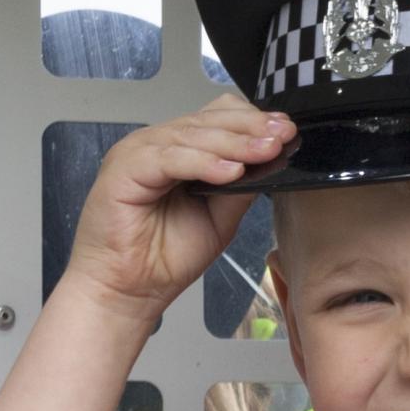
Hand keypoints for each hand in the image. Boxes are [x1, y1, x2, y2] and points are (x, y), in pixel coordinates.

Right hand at [65, 106, 296, 326]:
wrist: (127, 292)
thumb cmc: (162, 260)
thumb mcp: (219, 218)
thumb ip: (240, 187)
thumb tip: (272, 159)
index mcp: (177, 150)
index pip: (216, 118)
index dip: (252, 121)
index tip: (286, 132)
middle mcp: (156, 145)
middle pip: (207, 120)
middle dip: (250, 128)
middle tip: (283, 136)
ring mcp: (137, 152)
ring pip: (192, 135)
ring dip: (234, 144)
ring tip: (266, 151)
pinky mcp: (123, 168)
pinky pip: (170, 158)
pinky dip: (203, 163)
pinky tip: (231, 172)